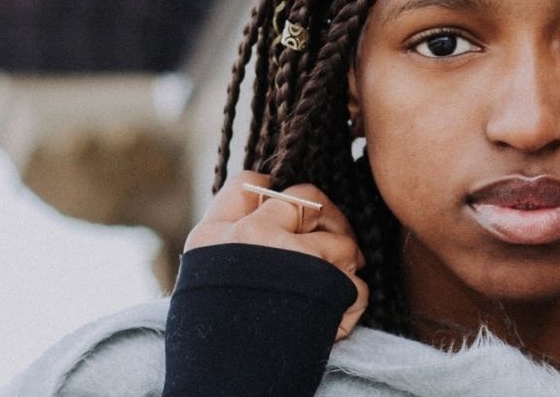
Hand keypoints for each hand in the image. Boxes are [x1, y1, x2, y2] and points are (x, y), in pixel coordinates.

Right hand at [184, 170, 368, 340]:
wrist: (221, 392)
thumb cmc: (213, 347)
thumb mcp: (204, 284)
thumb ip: (232, 246)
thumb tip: (272, 214)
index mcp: (213, 236)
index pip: (251, 183)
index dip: (276, 193)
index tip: (288, 212)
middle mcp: (251, 235)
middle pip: (307, 197)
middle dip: (326, 220)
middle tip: (327, 247)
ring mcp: (290, 256)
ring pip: (343, 242)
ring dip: (342, 273)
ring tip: (323, 301)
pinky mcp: (324, 285)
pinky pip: (356, 284)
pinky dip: (350, 308)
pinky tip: (328, 326)